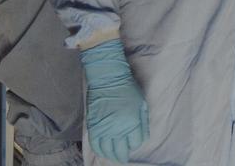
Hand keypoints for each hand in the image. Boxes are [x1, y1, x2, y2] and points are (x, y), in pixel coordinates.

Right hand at [80, 40, 148, 161]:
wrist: (107, 78)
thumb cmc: (127, 88)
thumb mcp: (141, 103)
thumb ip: (142, 122)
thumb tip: (141, 137)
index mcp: (132, 121)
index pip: (135, 143)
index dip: (135, 144)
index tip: (134, 141)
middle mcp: (117, 128)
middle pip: (120, 151)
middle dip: (123, 155)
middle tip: (124, 157)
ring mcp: (104, 128)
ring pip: (107, 151)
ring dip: (111, 155)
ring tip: (114, 156)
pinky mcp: (93, 126)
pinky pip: (95, 145)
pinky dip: (100, 151)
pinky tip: (104, 151)